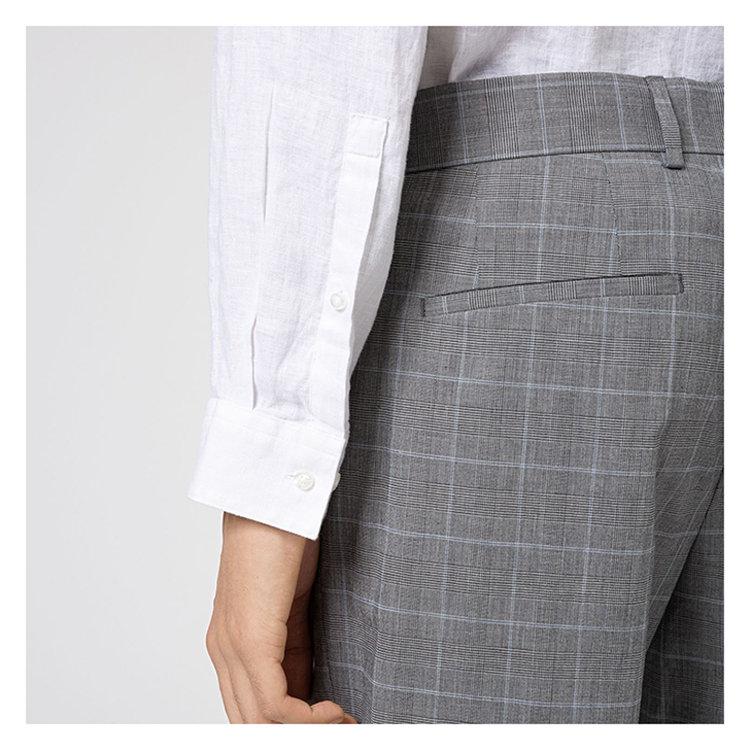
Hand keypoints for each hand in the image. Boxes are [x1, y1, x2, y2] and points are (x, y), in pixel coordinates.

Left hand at [205, 513, 355, 722]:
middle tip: (343, 730)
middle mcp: (224, 649)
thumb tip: (311, 684)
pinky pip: (274, 705)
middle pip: (251, 722)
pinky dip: (307, 719)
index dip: (293, 724)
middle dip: (299, 733)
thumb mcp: (291, 603)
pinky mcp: (249, 641)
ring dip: (307, 731)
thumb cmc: (282, 537)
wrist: (272, 498)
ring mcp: (231, 647)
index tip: (333, 722)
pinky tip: (334, 710)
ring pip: (260, 722)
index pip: (253, 705)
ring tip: (344, 725)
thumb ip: (294, 644)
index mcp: (231, 640)